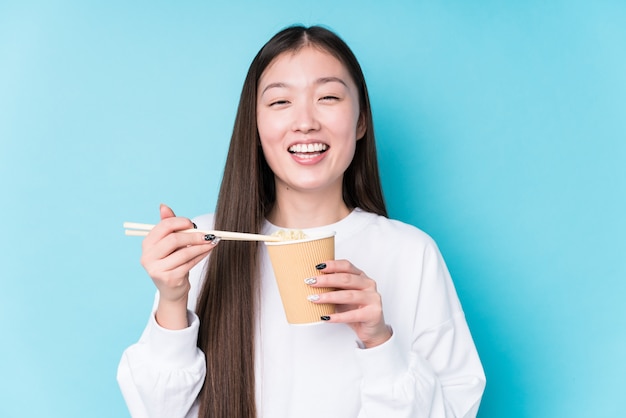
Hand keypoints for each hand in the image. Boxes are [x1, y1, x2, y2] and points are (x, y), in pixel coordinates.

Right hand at [140, 204, 216, 327]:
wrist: (172, 289)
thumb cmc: (171, 262)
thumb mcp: (169, 243)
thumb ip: (168, 225)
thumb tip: (163, 206)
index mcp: (147, 244)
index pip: (163, 227)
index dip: (180, 222)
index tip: (193, 224)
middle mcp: (148, 257)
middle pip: (174, 239)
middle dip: (194, 236)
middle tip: (208, 235)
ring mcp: (157, 269)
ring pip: (184, 253)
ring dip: (201, 246)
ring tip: (211, 242)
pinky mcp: (169, 279)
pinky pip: (189, 263)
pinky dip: (201, 256)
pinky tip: (207, 251)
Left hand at [307, 260, 391, 347]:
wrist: (372, 329)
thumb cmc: (355, 309)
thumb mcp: (344, 295)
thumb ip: (334, 287)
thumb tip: (311, 281)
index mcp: (361, 276)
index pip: (347, 266)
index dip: (332, 265)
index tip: (317, 267)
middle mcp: (369, 284)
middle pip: (346, 279)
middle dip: (326, 280)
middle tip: (311, 282)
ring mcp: (373, 298)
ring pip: (348, 295)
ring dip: (329, 297)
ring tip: (314, 299)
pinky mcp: (373, 313)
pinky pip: (352, 315)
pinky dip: (337, 316)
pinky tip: (325, 317)